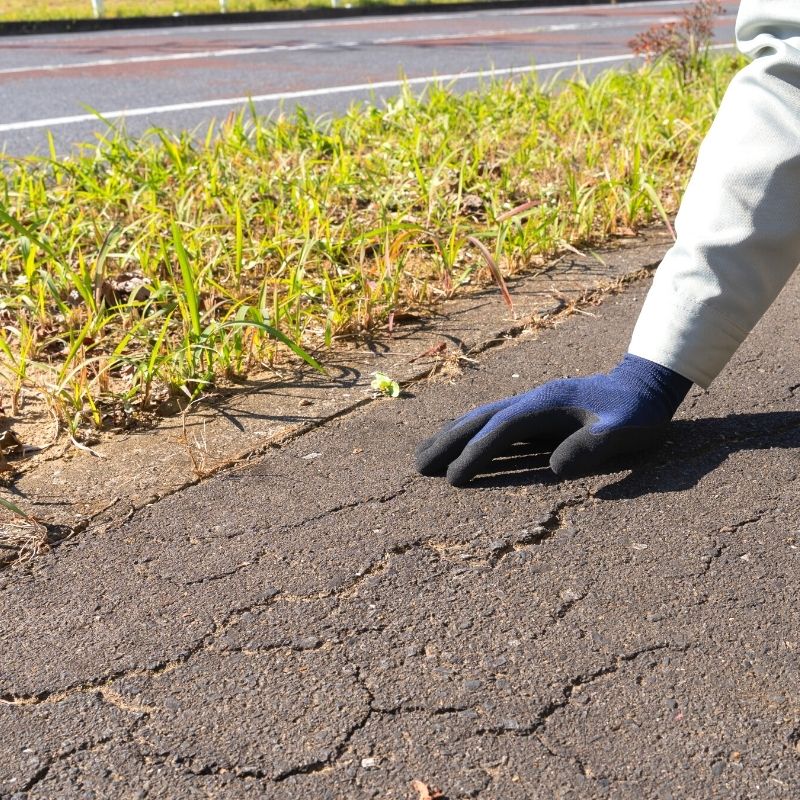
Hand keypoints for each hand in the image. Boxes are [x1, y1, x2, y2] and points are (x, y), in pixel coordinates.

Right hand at [415, 354, 691, 484]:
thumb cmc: (637, 413)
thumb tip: (554, 468)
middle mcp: (531, 400)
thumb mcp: (626, 431)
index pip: (501, 430)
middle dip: (448, 441)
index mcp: (547, 405)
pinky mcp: (535, 411)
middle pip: (479, 419)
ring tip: (424, 455)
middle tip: (418, 466)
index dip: (476, 454)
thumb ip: (593, 446)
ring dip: (451, 435)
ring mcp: (531, 403)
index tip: (453, 478)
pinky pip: (493, 421)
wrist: (645, 384)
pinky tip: (460, 442)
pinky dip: (470, 432)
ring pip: (481, 417)